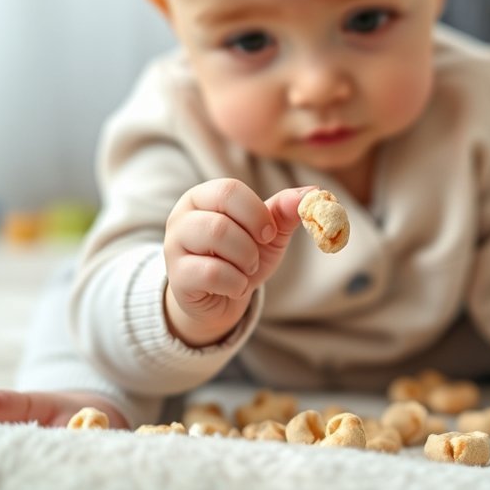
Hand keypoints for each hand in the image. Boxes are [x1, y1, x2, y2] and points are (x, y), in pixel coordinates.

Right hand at [163, 179, 310, 346]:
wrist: (221, 300)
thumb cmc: (242, 257)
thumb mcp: (268, 233)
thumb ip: (286, 211)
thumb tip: (315, 192)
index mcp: (203, 197)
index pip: (229, 189)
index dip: (256, 212)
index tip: (269, 233)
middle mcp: (182, 216)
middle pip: (221, 218)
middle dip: (251, 242)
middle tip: (256, 255)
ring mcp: (175, 246)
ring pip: (215, 239)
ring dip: (245, 260)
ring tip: (245, 270)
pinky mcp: (177, 276)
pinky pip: (212, 273)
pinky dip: (236, 283)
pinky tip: (235, 287)